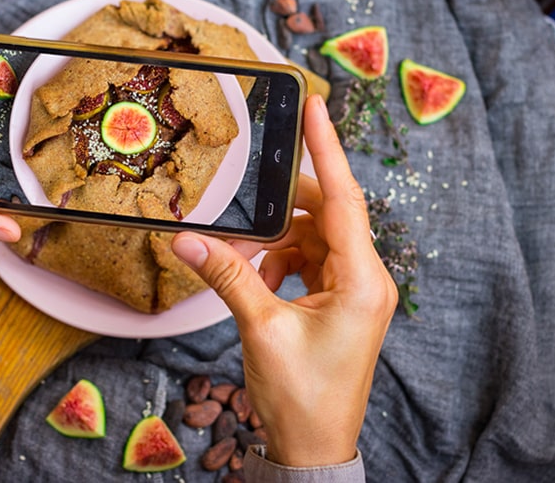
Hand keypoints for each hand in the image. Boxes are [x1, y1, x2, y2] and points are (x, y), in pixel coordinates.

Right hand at [172, 94, 396, 466]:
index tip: (317, 107)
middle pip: (325, 214)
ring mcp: (353, 290)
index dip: (328, 149)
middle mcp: (366, 279)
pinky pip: (307, 259)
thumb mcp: (261, 329)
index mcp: (362, 281)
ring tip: (242, 259)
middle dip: (283, 206)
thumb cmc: (302, 397)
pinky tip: (256, 276)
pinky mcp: (338, 300)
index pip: (344, 199)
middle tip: (246, 198)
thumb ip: (227, 275)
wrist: (313, 445)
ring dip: (275, 241)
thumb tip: (188, 239)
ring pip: (312, 236)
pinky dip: (278, 260)